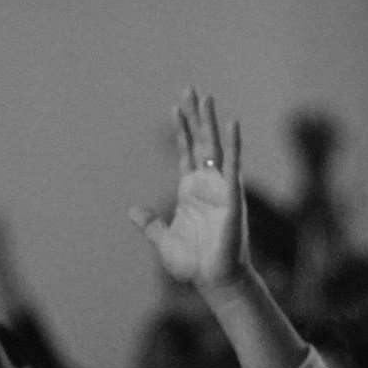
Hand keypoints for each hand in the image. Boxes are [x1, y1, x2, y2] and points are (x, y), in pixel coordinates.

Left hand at [130, 90, 246, 292]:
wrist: (213, 279)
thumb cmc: (193, 262)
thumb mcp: (163, 239)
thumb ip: (150, 223)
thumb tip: (133, 211)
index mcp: (191, 191)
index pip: (186, 151)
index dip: (181, 129)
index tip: (176, 106)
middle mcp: (207, 184)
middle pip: (200, 141)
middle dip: (195, 116)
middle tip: (191, 89)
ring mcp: (221, 187)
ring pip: (215, 146)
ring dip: (210, 121)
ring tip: (205, 97)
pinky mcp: (232, 196)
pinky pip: (234, 165)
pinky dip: (234, 144)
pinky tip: (232, 123)